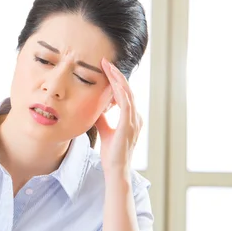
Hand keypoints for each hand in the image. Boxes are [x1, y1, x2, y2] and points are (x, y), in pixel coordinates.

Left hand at [96, 58, 142, 178]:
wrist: (116, 169)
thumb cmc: (112, 153)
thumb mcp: (105, 130)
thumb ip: (102, 118)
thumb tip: (96, 107)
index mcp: (132, 118)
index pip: (123, 94)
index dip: (115, 81)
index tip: (106, 68)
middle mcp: (135, 117)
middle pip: (126, 90)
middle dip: (116, 75)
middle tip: (106, 61)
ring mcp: (134, 121)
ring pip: (127, 94)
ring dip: (117, 79)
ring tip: (108, 66)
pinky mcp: (128, 126)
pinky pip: (126, 105)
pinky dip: (121, 93)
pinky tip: (114, 83)